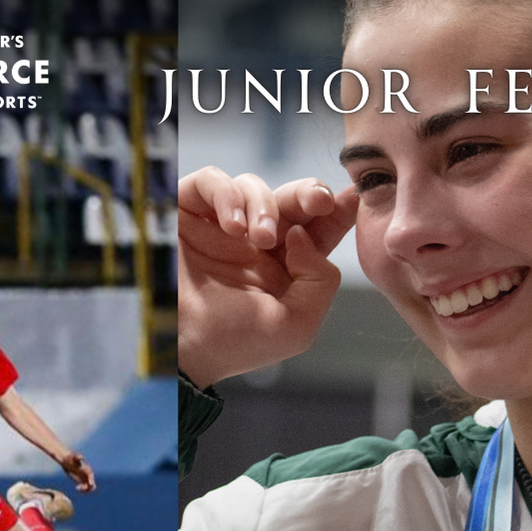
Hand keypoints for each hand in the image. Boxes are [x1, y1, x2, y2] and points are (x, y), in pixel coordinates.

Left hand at [58, 451, 96, 492]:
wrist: (67, 460)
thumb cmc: (70, 458)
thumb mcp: (73, 457)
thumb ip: (77, 457)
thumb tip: (80, 457)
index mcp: (86, 469)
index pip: (91, 475)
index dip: (92, 480)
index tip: (90, 484)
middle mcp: (87, 474)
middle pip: (92, 483)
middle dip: (88, 487)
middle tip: (80, 487)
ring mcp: (84, 478)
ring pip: (89, 487)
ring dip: (85, 490)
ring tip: (78, 488)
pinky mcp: (81, 481)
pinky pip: (85, 487)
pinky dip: (82, 490)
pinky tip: (76, 488)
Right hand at [177, 167, 358, 387]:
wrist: (179, 348)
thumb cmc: (235, 344)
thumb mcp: (297, 324)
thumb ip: (319, 281)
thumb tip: (303, 235)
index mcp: (285, 265)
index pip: (317, 228)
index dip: (336, 210)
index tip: (352, 198)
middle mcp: (255, 241)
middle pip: (290, 198)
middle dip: (309, 193)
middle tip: (318, 200)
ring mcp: (220, 225)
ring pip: (252, 185)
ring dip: (264, 205)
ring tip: (260, 238)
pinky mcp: (186, 213)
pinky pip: (210, 181)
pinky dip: (226, 194)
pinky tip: (232, 225)